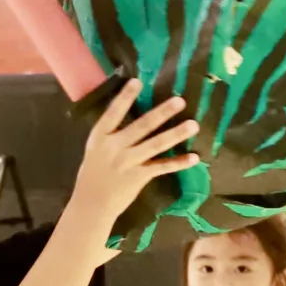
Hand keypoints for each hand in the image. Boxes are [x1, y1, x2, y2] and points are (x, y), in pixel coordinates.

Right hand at [68, 80, 198, 233]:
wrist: (91, 204)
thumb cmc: (94, 173)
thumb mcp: (95, 149)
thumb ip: (112, 134)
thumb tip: (133, 115)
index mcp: (100, 137)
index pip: (113, 113)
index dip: (125, 97)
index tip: (138, 81)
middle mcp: (115, 147)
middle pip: (142, 126)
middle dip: (162, 112)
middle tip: (180, 100)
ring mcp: (128, 162)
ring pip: (156, 145)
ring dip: (176, 134)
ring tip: (193, 125)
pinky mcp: (139, 176)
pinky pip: (162, 167)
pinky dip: (179, 162)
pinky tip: (194, 157)